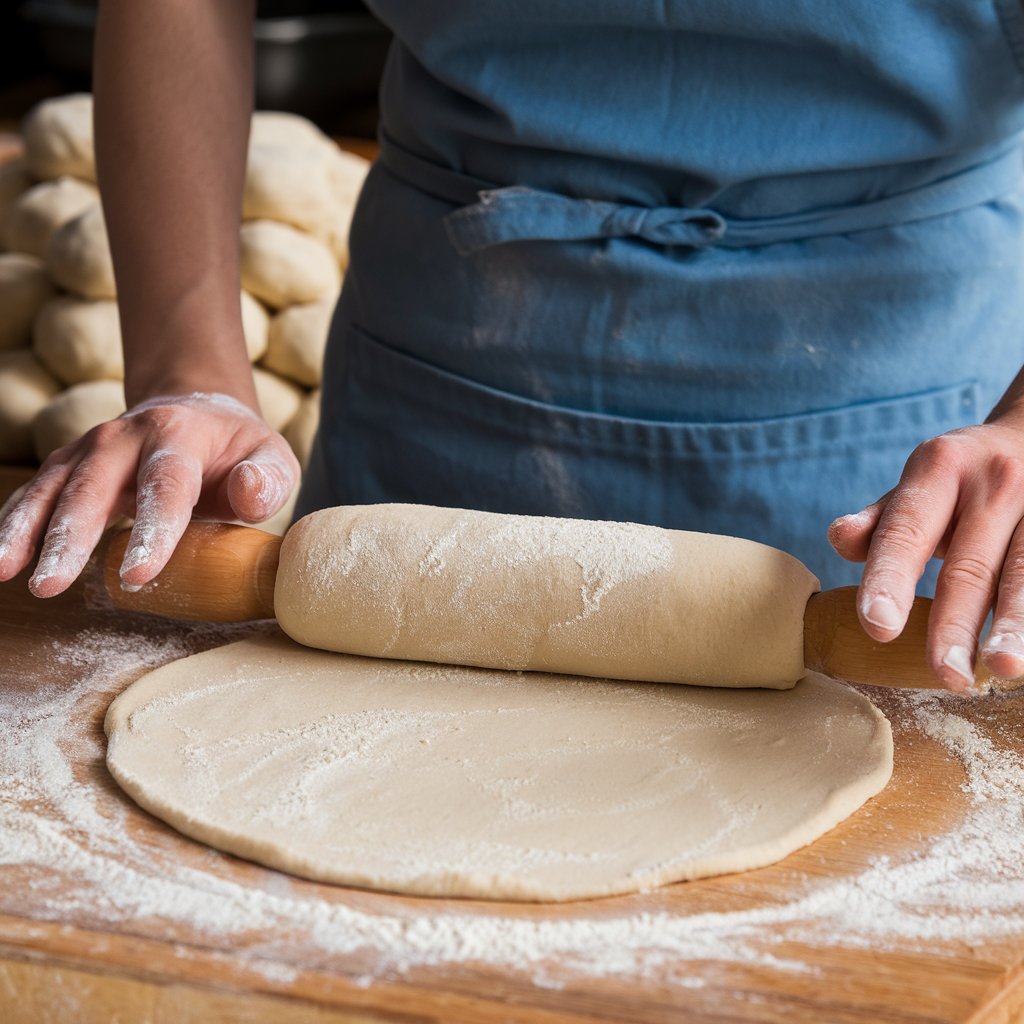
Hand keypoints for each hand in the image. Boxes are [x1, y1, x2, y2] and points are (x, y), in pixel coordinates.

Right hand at [0, 392, 299, 596]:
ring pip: (50, 488)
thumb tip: (250, 494)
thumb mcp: (270, 456)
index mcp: (178, 434)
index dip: (152, 530)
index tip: (138, 574)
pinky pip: (35, 494)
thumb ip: (267, 479)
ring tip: (5, 573)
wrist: (195, 410)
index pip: (164, 485)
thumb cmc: (237, 448)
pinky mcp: (68, 465)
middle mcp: (124, 436)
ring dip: (25, 531)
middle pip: (92, 488)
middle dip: (68, 538)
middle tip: (50, 585)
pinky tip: (0, 560)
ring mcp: (89, 449)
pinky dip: (13, 523)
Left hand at [829, 409, 1023, 690]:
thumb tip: (838, 539)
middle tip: (945, 676)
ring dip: (1016, 624)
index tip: (876, 626)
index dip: (889, 579)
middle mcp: (994, 484)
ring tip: (1004, 668)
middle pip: (970, 565)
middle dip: (955, 623)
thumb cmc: (959, 477)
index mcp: (940, 469)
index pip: (905, 531)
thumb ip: (880, 520)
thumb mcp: (917, 484)